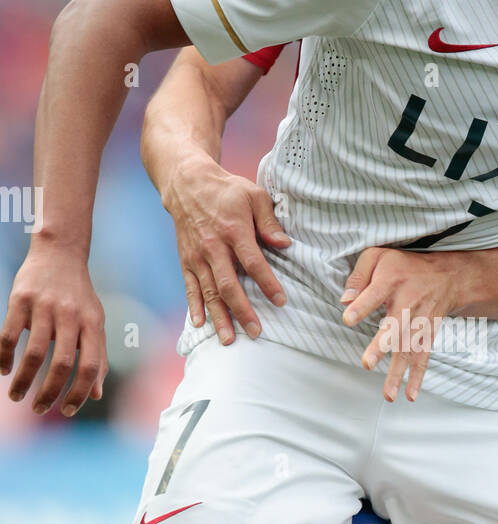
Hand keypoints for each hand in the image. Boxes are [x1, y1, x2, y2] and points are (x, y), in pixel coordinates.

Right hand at [0, 246, 107, 415]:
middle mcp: (71, 315)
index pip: (90, 366)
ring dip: (24, 380)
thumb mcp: (95, 323)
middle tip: (38, 410)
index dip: (80, 392)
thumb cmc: (79, 296)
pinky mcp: (20, 299)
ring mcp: (44, 306)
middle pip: (62, 363)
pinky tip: (3, 370)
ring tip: (17, 396)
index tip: (68, 411)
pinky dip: (4, 357)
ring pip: (34, 352)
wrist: (59, 253)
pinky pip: (9, 334)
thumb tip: (96, 395)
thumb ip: (98, 357)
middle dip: (49, 393)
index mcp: (92, 324)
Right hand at [164, 159, 290, 343]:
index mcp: (233, 231)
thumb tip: (285, 244)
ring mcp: (197, 256)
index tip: (281, 301)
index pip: (253, 262)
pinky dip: (195, 307)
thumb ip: (269, 221)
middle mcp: (213, 247)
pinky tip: (201, 324)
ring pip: (209, 292)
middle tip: (256, 332)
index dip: (267, 283)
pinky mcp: (186, 260)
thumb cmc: (226, 190)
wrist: (187, 184)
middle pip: (229, 285)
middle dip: (243, 311)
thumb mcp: (254, 195)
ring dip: (220, 317)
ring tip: (230, 340)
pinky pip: (190, 287)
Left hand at [341, 246, 463, 401]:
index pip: (374, 294)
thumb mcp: (378, 256)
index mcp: (392, 281)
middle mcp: (408, 303)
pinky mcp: (428, 334)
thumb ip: (359, 275)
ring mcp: (420, 322)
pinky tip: (409, 395)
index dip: (361, 307)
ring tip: (388, 394)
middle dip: (382, 346)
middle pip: (395, 326)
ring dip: (399, 372)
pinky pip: (423, 357)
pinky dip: (417, 377)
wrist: (447, 275)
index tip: (348, 319)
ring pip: (409, 349)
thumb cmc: (404, 266)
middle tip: (367, 364)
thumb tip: (344, 300)